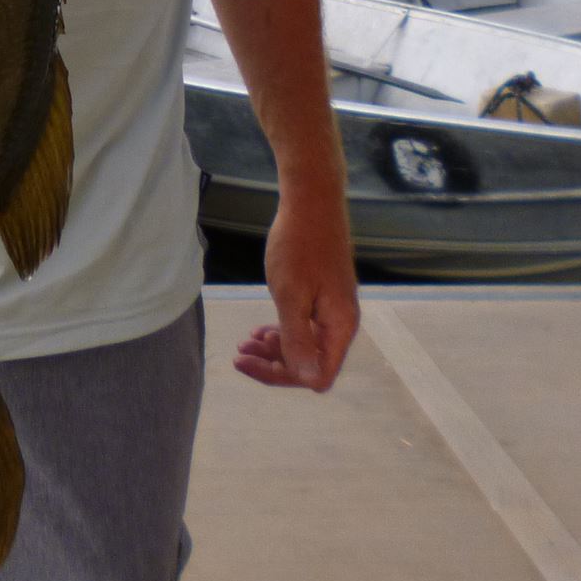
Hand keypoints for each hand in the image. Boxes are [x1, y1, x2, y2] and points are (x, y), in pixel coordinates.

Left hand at [232, 190, 359, 391]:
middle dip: (273, 363)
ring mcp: (332, 310)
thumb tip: (308, 379)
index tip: (253, 363)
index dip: (284, 376)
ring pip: (305, 345)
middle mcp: (341, 324)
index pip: (318, 376)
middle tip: (239, 354)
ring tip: (245, 343)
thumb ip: (298, 339)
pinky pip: (304, 326)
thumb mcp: (291, 296)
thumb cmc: (299, 246)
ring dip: (275, 349)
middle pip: (310, 364)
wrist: (311, 202)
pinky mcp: (323, 297)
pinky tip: (261, 329)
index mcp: (339, 327)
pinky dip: (282, 331)